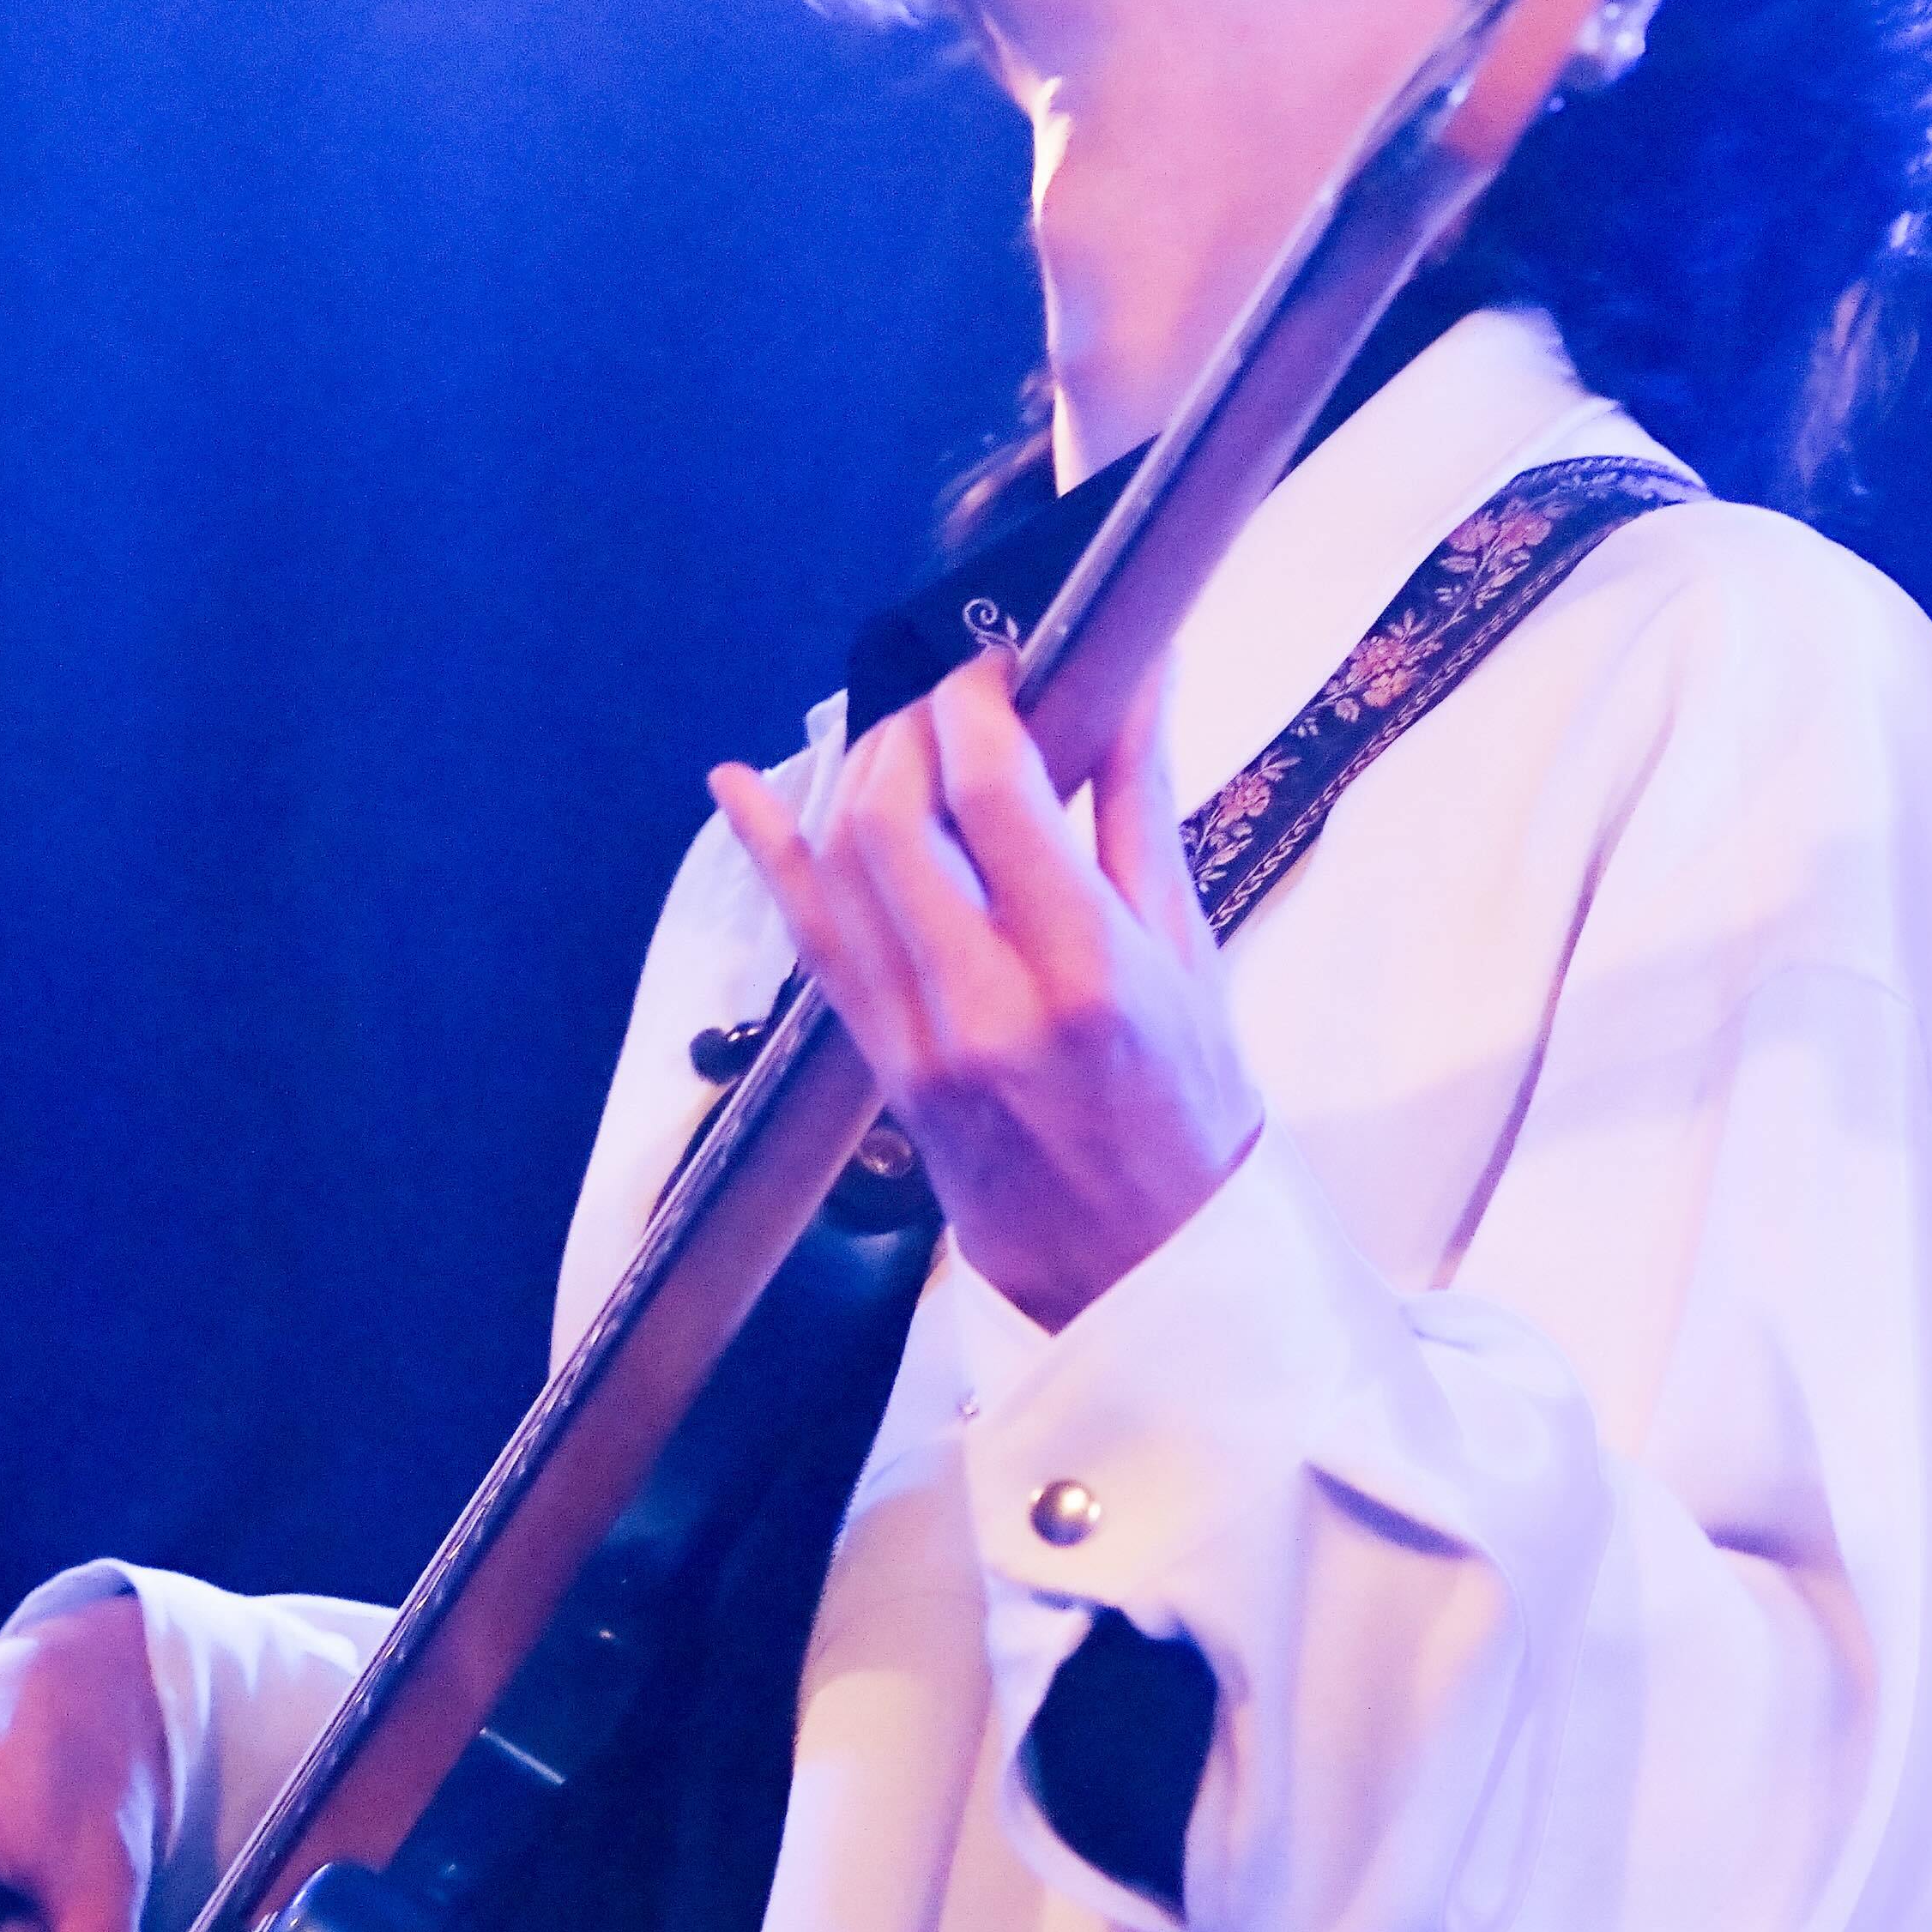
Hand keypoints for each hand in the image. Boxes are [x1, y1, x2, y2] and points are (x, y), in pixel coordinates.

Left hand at [709, 650, 1261, 1330]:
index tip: (1003, 665)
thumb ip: (1140, 803)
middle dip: (914, 726)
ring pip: (837, 863)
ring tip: (911, 736)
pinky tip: (740, 785)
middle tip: (960, 701)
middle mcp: (983, 1006)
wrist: (1132, 1266)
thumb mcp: (1191, 951)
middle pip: (890, 815)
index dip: (979, 701)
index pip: (992, 792)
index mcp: (1084, 974)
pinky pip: (804, 936)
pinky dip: (770, 850)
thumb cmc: (1186, 1103)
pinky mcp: (872, 1061)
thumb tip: (1132, 667)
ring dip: (861, 770)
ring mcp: (912, 1039)